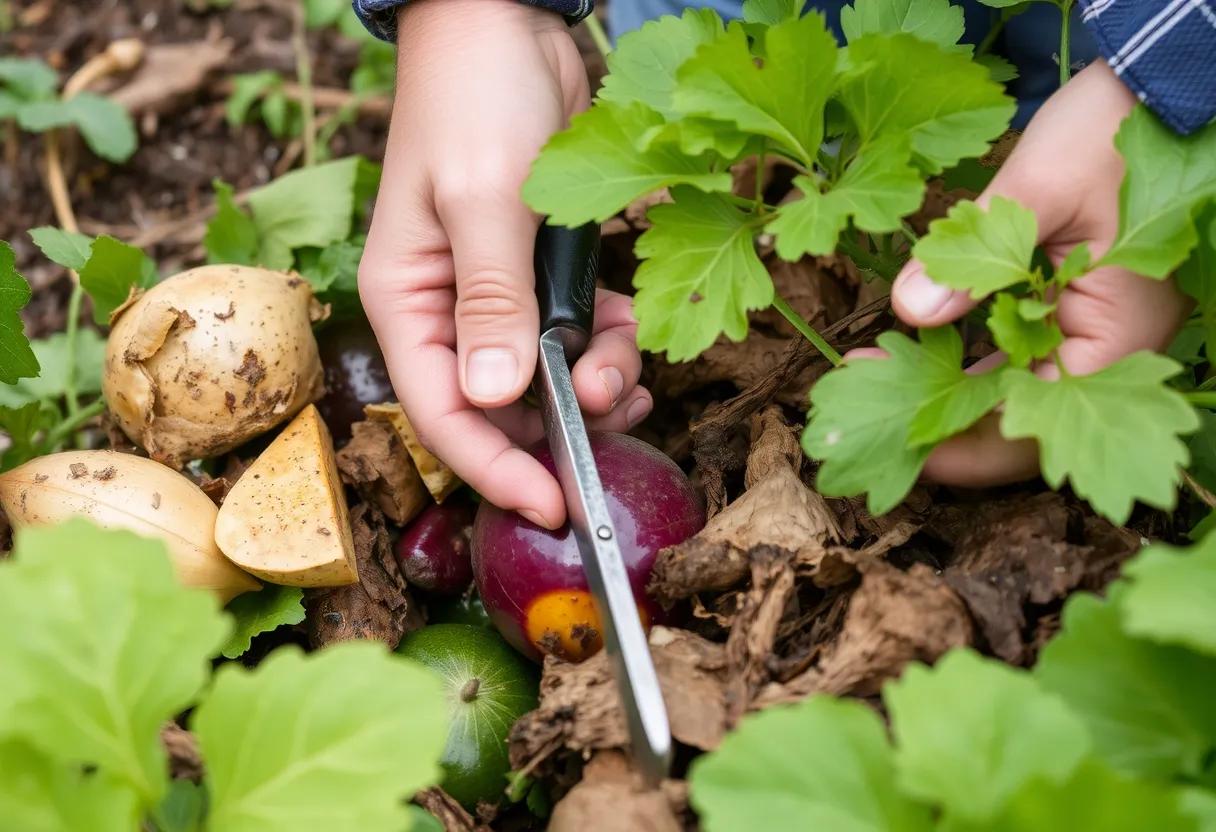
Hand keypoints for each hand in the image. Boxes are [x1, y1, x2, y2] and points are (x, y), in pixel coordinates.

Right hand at [359, 0, 652, 528]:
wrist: (510, 23)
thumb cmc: (475, 98)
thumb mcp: (484, 198)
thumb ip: (494, 300)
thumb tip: (496, 398)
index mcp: (407, 304)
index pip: (444, 414)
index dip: (497, 470)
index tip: (555, 508)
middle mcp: (450, 314)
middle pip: (500, 411)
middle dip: (559, 429)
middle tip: (614, 421)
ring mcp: (500, 298)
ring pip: (548, 381)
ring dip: (595, 388)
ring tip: (629, 376)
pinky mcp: (547, 275)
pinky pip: (581, 337)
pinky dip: (611, 349)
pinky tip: (633, 344)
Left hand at [889, 59, 1191, 485]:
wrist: (1155, 90)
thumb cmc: (1114, 132)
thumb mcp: (1039, 186)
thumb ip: (973, 254)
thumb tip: (909, 310)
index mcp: (1117, 339)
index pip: (1031, 424)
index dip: (960, 446)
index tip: (895, 441)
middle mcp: (1108, 352)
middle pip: (1017, 421)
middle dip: (936, 422)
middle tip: (863, 406)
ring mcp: (1089, 335)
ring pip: (1009, 390)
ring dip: (941, 390)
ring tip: (872, 375)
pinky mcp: (1068, 314)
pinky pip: (1012, 355)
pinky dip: (962, 358)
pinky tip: (909, 348)